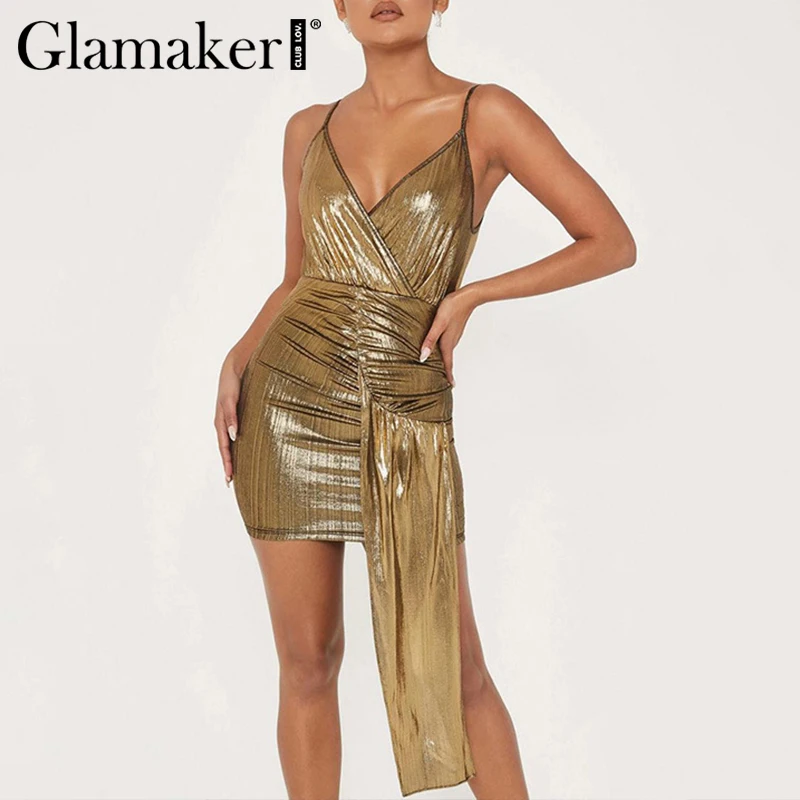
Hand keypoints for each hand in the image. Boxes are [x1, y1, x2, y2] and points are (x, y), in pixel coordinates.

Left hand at [214, 352, 244, 486]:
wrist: (235, 364)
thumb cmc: (243, 386)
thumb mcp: (247, 406)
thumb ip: (248, 419)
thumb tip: (253, 434)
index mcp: (226, 423)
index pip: (226, 447)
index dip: (228, 463)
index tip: (230, 480)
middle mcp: (221, 420)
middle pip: (222, 446)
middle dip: (226, 463)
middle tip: (229, 480)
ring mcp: (223, 411)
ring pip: (223, 434)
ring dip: (226, 451)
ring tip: (229, 467)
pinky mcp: (228, 399)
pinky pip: (230, 414)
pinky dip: (232, 425)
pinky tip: (235, 435)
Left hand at [418, 287, 479, 386]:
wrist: (468, 296)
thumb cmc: (452, 307)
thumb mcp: (438, 324)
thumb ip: (430, 340)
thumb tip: (422, 357)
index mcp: (447, 343)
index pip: (447, 364)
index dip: (448, 376)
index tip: (451, 386)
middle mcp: (452, 341)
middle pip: (447, 360)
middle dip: (445, 370)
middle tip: (442, 381)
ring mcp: (454, 335)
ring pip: (447, 351)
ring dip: (444, 360)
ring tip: (439, 367)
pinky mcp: (454, 329)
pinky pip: (448, 344)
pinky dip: (444, 350)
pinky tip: (438, 348)